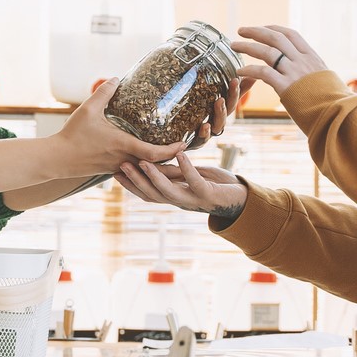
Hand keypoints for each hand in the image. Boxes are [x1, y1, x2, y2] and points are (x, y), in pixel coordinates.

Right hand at [52, 79, 186, 178]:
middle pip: (156, 167)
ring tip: (173, 158)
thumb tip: (116, 78)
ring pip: (146, 172)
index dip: (172, 150)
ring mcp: (118, 168)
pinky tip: (149, 162)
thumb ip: (103, 92)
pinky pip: (135, 172)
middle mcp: (124, 160)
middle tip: (186, 153)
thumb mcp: (88, 109)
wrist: (57, 158)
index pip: (155, 153)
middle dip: (173, 162)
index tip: (184, 144)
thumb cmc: (73, 134)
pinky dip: (146, 169)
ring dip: (160, 167)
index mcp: (123, 146)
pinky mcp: (112, 170)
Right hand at [114, 153, 248, 219]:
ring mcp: (194, 200)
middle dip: (135, 180)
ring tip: (143, 161)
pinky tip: (180, 155)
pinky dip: (187, 168)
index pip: (146, 194)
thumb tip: (154, 160)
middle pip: (152, 194)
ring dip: (154, 176)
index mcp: (174, 197)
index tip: (113, 172)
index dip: (129, 185)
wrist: (242, 199)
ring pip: (169, 191)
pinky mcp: (208, 194)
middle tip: (120, 165)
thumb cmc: (215, 185)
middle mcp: (181, 202)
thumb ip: (174, 172)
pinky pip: (195, 181)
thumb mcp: (190, 176)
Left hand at [186, 78, 251, 150]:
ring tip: (220, 101)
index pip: (232, 99)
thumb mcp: (208, 97)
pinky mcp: (197, 140)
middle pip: (228, 110)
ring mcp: (209, 131)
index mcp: (221, 110)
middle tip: (232, 84)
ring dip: (221, 112)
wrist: (179, 136)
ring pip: (218, 124)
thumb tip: (241, 71)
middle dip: (232, 97)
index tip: (236, 78)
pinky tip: (204, 126)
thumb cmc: (196, 113)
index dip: (236, 89)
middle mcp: (217, 121)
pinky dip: (205, 133)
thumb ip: (219, 86)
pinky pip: (203, 138)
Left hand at [232, 25, 329, 97]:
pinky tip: (240, 71)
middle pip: (275, 38)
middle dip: (256, 32)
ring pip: (267, 52)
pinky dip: (250, 70)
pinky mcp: (286, 87)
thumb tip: (308, 72)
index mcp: (312, 57)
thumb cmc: (334, 102)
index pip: (291, 35)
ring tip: (235, 46)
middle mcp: (302, 61)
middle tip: (241, 31)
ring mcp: (294, 73)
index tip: (262, 28)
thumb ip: (313, 72)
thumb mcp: (326, 79)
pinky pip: (263, 73)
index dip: (274, 29)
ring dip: (248, 47)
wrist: (340, 115)